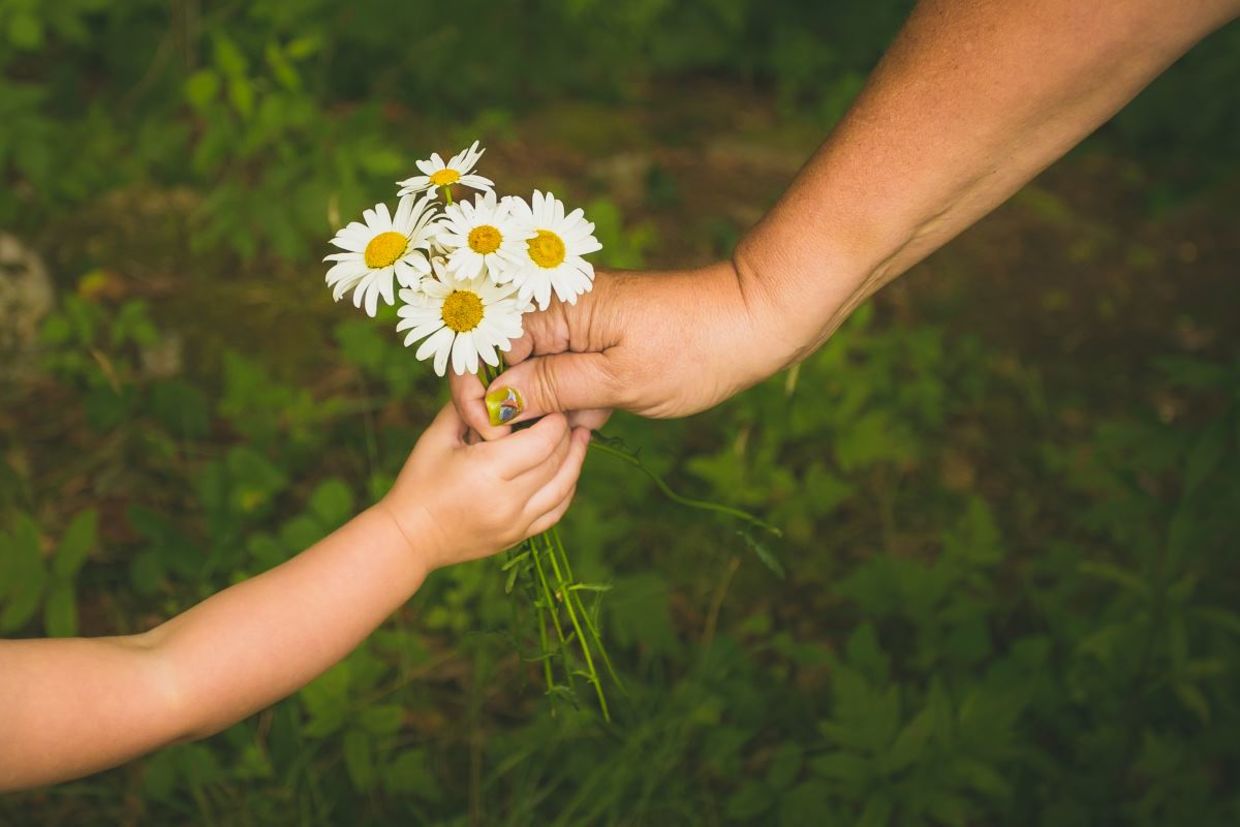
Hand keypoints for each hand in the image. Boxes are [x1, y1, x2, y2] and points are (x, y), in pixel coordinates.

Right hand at [378, 404, 589, 569]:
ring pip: (564, 487)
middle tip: (570, 414)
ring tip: (582, 437)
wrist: (409, 537)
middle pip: (557, 461)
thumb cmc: (418, 481)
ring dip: (576, 459)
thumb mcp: (437, 436)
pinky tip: (568, 469)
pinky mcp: (518, 537)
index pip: (542, 441)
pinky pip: (556, 510)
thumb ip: (469, 407)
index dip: (555, 420)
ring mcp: (516, 523)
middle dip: (567, 434)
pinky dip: (567, 487)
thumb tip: (497, 385)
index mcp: (487, 471)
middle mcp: (508, 500)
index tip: (555, 404)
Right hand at [449, 261, 791, 439]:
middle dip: (522, 402)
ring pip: (543, 371)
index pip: (492, 347)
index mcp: (558, 306)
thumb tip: (494, 401)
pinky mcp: (606, 338)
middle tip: (555, 432)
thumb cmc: (693, 349)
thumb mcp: (618, 381)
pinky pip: (572, 371)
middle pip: (512, 359)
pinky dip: (580, 398)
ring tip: (590, 420)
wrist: (757, 324)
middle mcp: (564, 306)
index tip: (496, 434)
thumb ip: (552, 389)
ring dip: (554, 405)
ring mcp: (585, 322)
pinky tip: (601, 416)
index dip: (487, 392)